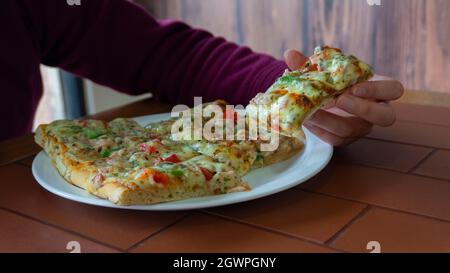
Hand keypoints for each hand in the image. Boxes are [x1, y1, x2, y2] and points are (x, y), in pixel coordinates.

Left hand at [284, 49, 403, 145]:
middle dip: (362, 109)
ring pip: (352, 130)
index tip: (356, 86)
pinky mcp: (343, 139)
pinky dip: (317, 129)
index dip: (378, 89)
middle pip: (385, 117)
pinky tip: (304, 119)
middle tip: (339, 99)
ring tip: (311, 109)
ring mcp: (360, 128)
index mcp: (379, 89)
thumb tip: (290, 54)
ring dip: (329, 119)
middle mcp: (375, 111)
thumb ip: (310, 63)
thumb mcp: (325, 71)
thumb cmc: (330, 81)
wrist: (320, 100)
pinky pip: (333, 139)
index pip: (394, 90)